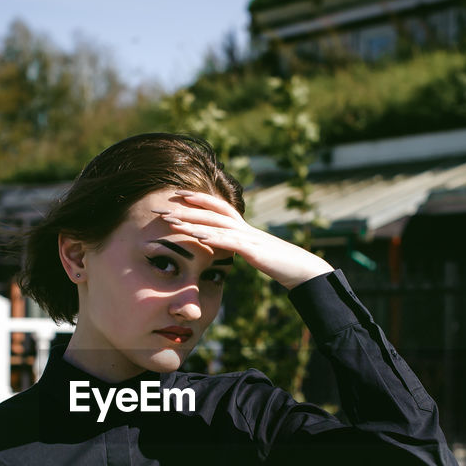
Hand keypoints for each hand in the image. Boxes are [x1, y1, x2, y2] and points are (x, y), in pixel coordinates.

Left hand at [154, 190, 332, 290]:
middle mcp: (244, 227)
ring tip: (171, 222)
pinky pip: (231, 242)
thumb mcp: (253, 252)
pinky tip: (198, 237)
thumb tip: (222, 246)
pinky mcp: (255, 250)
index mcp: (243, 227)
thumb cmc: (279, 263)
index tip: (175, 196)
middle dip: (186, 208)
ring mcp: (249, 237)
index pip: (217, 207)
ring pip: (217, 225)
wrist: (304, 269)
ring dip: (192, 222)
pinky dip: (213, 238)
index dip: (197, 199)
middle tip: (162, 207)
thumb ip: (237, 247)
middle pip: (211, 212)